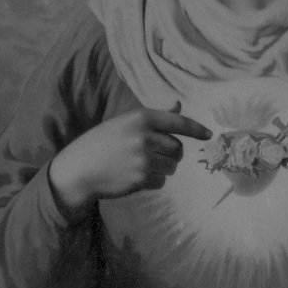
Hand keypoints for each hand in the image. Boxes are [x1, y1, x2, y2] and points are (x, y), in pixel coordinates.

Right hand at [49, 102, 211, 218]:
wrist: (79, 169)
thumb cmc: (102, 143)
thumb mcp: (125, 122)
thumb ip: (155, 116)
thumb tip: (178, 105)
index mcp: (141, 117)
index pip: (178, 122)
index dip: (197, 129)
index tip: (209, 135)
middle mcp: (144, 136)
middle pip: (178, 148)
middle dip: (172, 154)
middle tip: (154, 156)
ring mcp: (143, 158)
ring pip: (172, 167)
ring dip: (162, 169)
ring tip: (140, 166)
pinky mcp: (141, 178)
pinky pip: (161, 181)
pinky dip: (152, 181)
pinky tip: (134, 177)